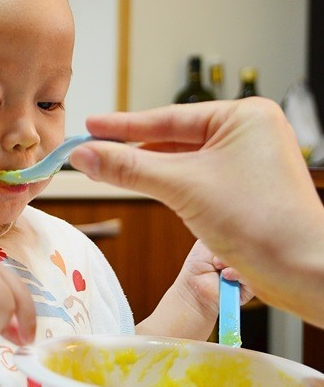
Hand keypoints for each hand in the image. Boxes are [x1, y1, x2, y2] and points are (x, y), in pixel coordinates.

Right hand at [70, 98, 323, 324]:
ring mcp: (250, 163)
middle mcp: (251, 134)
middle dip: (135, 148)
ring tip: (109, 168)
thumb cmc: (260, 221)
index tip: (91, 126)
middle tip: (92, 150)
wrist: (302, 270)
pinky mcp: (247, 191)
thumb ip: (129, 167)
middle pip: (176, 137)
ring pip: (185, 161)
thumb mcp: (182, 187)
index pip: (171, 117)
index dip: (125, 125)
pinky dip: (170, 185)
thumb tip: (85, 155)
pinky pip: (198, 180)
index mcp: (245, 116)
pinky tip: (145, 187)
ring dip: (150, 169)